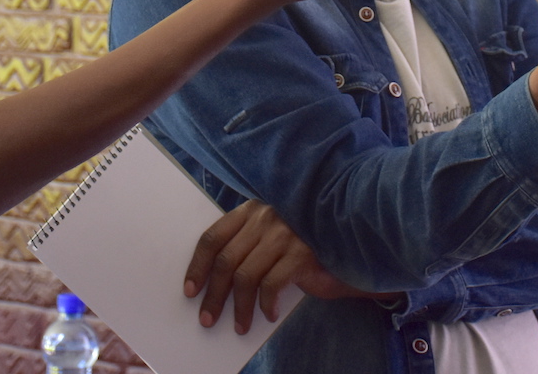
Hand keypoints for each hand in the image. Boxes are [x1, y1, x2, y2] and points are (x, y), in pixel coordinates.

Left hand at [184, 201, 372, 332]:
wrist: (347, 248)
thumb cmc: (301, 249)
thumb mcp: (268, 242)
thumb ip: (245, 249)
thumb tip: (212, 286)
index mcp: (251, 211)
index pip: (213, 237)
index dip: (197, 266)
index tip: (190, 291)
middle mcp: (265, 217)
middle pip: (226, 259)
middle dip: (213, 294)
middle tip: (208, 318)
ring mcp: (284, 232)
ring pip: (245, 275)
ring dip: (239, 307)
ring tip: (239, 326)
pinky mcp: (301, 252)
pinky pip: (271, 284)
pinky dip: (265, 304)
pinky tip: (268, 314)